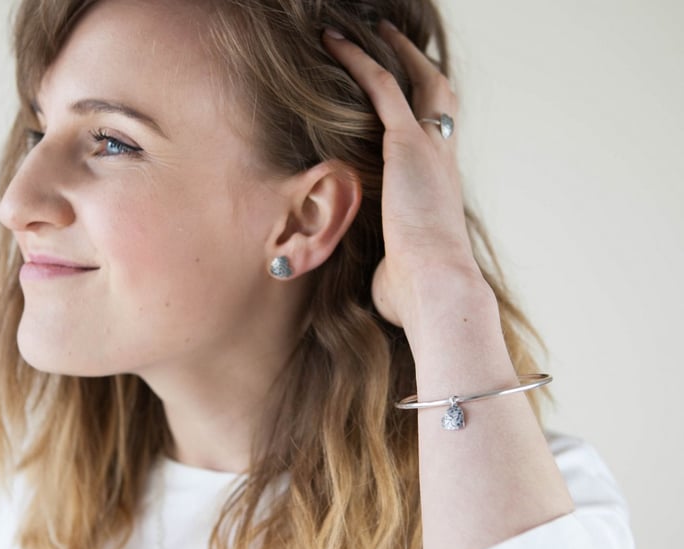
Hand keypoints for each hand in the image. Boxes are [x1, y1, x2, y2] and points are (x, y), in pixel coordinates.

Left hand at [322, 22, 495, 338]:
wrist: (437, 288)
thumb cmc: (417, 293)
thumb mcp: (399, 274)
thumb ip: (388, 265)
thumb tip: (374, 284)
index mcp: (442, 190)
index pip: (440, 139)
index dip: (430, 114)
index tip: (414, 102)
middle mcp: (442, 162)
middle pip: (441, 96)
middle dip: (422, 66)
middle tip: (401, 44)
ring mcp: (429, 149)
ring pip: (418, 80)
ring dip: (396, 52)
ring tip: (375, 28)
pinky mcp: (407, 144)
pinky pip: (381, 87)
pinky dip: (358, 61)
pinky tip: (334, 43)